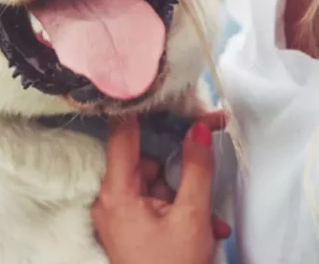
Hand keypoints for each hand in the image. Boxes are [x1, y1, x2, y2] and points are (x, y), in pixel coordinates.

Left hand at [92, 115, 230, 263]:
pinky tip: (203, 223)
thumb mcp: (192, 216)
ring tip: (208, 214)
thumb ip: (196, 168)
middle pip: (143, 158)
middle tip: (204, 144)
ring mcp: (119, 215)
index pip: (122, 135)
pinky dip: (178, 206)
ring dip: (183, 190)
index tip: (159, 91)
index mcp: (117, 194)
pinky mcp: (129, 226)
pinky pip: (154, 201)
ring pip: (154, 181)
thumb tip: (198, 129)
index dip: (142, 109)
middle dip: (177, 160)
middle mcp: (110, 202)